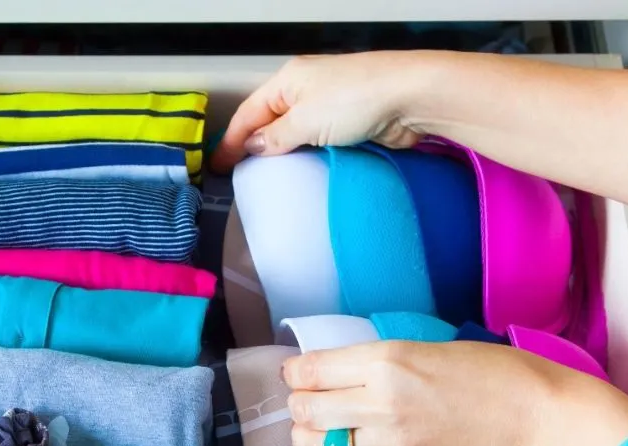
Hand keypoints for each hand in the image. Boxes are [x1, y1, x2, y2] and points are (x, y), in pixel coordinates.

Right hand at [210, 52, 433, 172]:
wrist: (410, 98)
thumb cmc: (356, 98)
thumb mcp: (305, 120)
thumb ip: (275, 137)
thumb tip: (252, 147)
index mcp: (288, 81)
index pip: (249, 113)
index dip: (231, 140)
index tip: (218, 166)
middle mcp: (306, 91)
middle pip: (270, 122)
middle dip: (253, 148)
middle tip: (237, 177)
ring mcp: (328, 107)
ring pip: (295, 136)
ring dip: (281, 157)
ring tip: (264, 182)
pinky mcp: (349, 125)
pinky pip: (318, 145)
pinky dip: (306, 160)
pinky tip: (299, 177)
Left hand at [278, 340, 560, 445]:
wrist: (538, 422)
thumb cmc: (497, 374)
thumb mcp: (431, 348)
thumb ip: (383, 361)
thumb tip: (341, 371)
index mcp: (387, 360)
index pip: (312, 369)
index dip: (295, 372)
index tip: (298, 374)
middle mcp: (380, 400)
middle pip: (306, 408)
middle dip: (300, 405)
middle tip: (310, 403)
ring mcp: (389, 443)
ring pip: (315, 445)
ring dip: (306, 438)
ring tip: (317, 432)